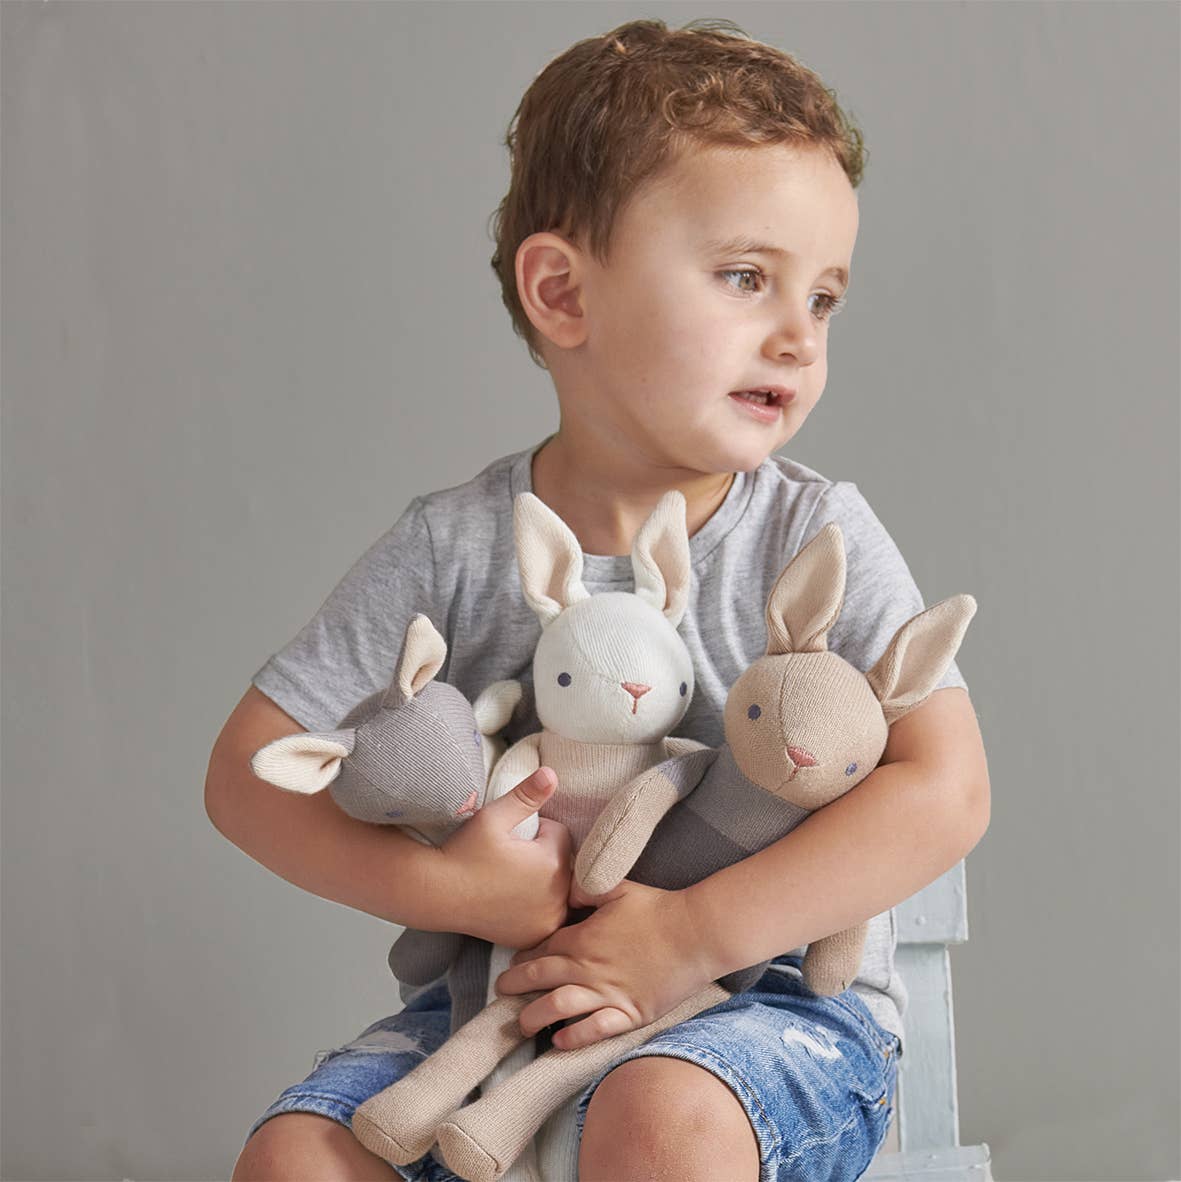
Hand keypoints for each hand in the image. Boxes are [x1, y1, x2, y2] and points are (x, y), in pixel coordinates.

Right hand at [437, 767, 572, 948]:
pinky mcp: (532, 938)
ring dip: (545, 883)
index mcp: (552, 864)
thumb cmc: (463, 852)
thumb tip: (552, 773)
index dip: (539, 831)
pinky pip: (547, 916)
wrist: (434, 893)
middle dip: (545, 857)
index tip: (514, 837)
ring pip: (559, 891)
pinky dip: (537, 908)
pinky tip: (513, 901)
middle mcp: (556, 898)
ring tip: (512, 878)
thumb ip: (527, 795)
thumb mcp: (494, 816)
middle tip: (511, 857)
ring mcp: (545, 922)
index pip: (562, 835)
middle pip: (564, 864)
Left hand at [493, 879, 715, 1049]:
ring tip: (522, 1025)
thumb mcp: (618, 887)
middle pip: (540, 980)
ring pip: (558, 1009)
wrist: (696, 933)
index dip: (523, 958)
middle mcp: (588, 969)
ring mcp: (608, 994)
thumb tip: (565, 891)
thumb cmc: (658, 908)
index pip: (542, 950)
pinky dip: (574, 1038)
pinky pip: (594, 1030)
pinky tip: (560, 1042)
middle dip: (515, 987)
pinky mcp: (629, 1013)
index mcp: (583, 938)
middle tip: (501, 993)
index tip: (513, 963)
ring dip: (534, 1018)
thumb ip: (586, 888)